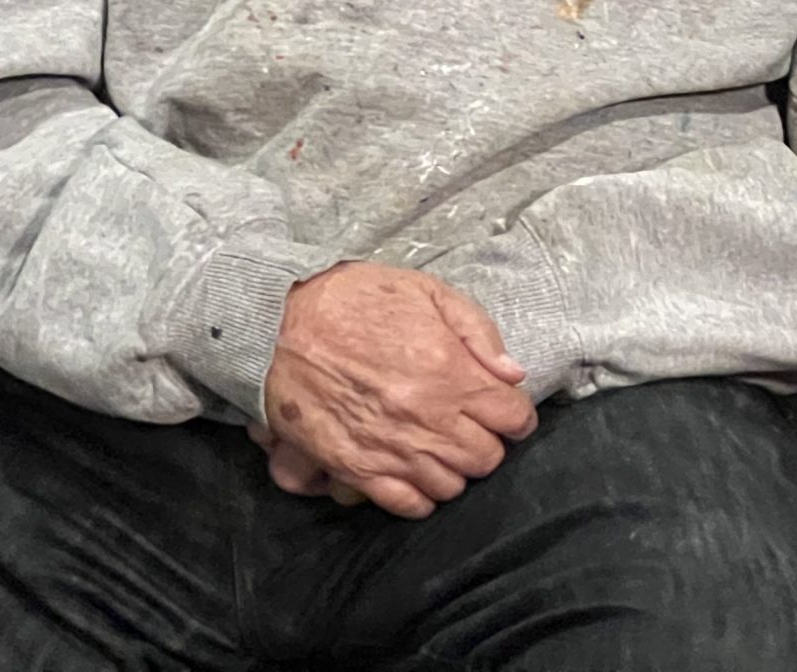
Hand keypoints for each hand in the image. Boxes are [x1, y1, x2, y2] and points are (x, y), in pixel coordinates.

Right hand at [262, 263, 537, 519]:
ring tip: (443, 447)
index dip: (516, 415)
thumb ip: (478, 333)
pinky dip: (420, 496)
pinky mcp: (355, 468)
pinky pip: (405, 504)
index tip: (507, 409)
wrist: (280, 323)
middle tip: (474, 426)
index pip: (513, 417)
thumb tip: (513, 374)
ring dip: (455, 469)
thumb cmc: (357, 300)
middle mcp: (426, 417)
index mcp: (450, 371)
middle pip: (486, 457)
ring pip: (451, 486)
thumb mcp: (429, 292)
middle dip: (489, 442)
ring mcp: (391, 447)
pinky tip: (417, 474)